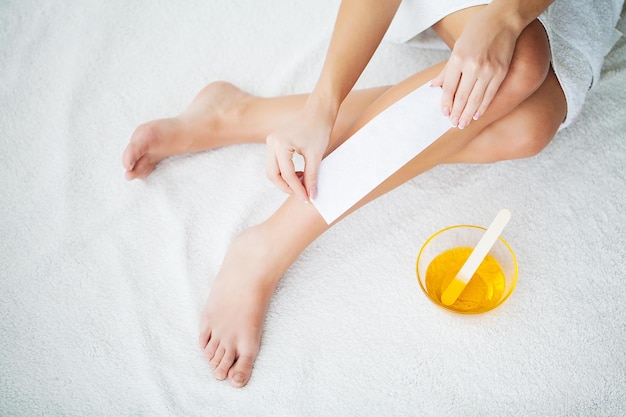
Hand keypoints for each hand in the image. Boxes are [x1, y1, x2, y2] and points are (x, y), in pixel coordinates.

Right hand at [265, 102, 334, 201]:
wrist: (318, 111)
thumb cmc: (319, 129)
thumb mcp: (316, 155)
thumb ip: (312, 177)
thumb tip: (311, 195)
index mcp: (281, 144)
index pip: (287, 174)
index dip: (297, 189)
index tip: (307, 198)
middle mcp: (271, 143)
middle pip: (273, 175)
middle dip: (287, 187)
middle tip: (302, 194)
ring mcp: (270, 142)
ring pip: (272, 171)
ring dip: (285, 181)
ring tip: (302, 183)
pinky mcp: (273, 143)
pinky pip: (275, 163)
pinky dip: (284, 172)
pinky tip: (299, 174)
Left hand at [431, 9, 519, 128]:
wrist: (503, 21)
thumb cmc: (478, 31)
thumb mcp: (457, 48)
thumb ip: (447, 70)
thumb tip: (434, 86)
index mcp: (459, 59)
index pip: (449, 88)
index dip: (446, 103)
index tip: (444, 113)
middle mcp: (473, 66)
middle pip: (462, 97)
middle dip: (456, 113)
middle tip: (453, 124)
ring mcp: (489, 70)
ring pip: (476, 99)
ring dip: (468, 114)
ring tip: (462, 124)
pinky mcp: (501, 72)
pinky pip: (490, 94)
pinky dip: (483, 106)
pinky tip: (477, 115)